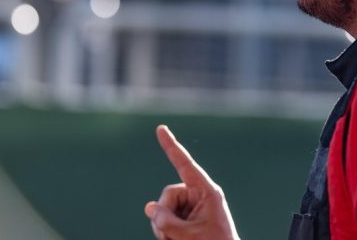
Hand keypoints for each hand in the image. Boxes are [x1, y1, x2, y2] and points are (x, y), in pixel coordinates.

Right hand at [144, 125, 239, 239]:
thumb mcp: (188, 235)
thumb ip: (166, 221)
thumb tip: (149, 207)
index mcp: (206, 192)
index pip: (185, 165)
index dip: (171, 146)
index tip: (160, 128)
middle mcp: (198, 195)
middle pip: (168, 195)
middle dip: (164, 216)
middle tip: (171, 237)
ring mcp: (191, 207)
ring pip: (163, 209)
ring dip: (163, 227)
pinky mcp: (186, 217)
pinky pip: (166, 218)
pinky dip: (165, 231)